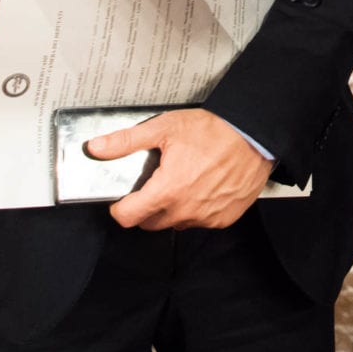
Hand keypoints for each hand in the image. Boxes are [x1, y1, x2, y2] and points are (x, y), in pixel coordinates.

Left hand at [89, 108, 272, 230]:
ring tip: (183, 181)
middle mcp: (185, 210)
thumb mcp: (165, 128)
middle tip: (155, 184)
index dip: (120, 208)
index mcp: (167, 190)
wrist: (255, 136)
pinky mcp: (223, 218)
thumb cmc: (214, 131)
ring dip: (172, 209)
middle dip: (146, 207)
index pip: (127, 217)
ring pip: (175, 223)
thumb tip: (97, 148)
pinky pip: (200, 221)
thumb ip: (127, 141)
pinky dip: (196, 209)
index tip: (123, 199)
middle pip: (150, 223)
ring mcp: (206, 217)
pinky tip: (203, 187)